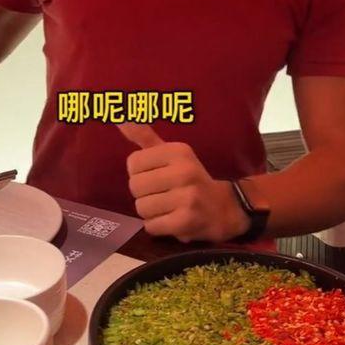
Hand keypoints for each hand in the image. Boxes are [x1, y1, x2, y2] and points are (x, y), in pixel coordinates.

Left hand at [118, 122, 249, 243]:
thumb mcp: (170, 154)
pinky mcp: (186, 221)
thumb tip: (120, 118)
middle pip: (135, 186)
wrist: (224, 208)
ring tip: (167, 207)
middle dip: (143, 194)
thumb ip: (144, 136)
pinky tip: (171, 220)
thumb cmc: (189, 178)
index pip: (133, 162)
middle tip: (162, 194)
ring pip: (141, 207)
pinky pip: (151, 226)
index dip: (140, 172)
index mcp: (178, 151)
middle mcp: (184, 171)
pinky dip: (157, 226)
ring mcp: (187, 197)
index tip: (156, 175)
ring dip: (150, 212)